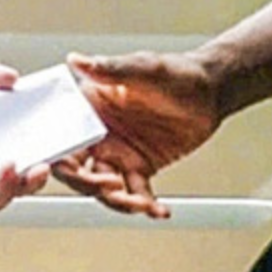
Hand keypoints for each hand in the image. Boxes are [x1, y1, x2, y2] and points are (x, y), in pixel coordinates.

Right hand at [53, 50, 221, 218]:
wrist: (211, 91)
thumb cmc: (175, 72)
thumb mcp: (142, 68)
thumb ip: (109, 69)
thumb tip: (77, 60)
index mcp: (91, 108)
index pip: (64, 138)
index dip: (60, 158)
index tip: (71, 171)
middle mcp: (99, 134)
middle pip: (79, 171)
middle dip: (90, 186)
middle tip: (112, 187)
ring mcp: (120, 153)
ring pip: (106, 188)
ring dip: (120, 202)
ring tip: (141, 204)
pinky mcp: (141, 167)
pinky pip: (138, 193)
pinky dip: (147, 206)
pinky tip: (159, 210)